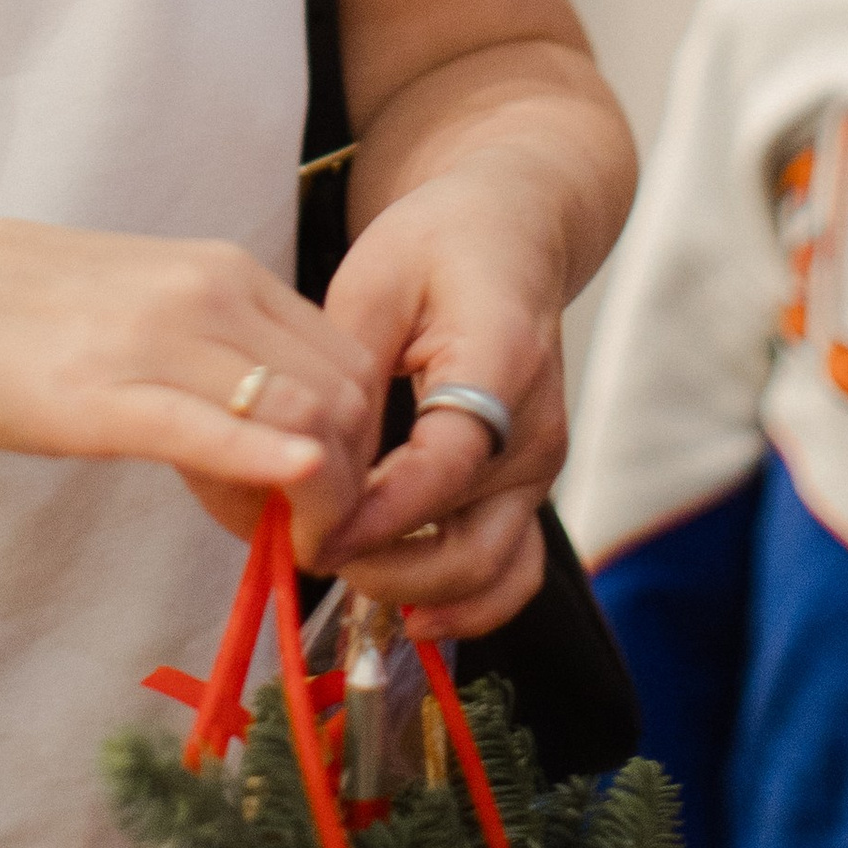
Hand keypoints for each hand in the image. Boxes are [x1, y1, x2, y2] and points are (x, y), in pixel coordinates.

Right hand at [0, 214, 380, 536]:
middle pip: (343, 395)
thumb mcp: (152, 306)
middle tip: (299, 533)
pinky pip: (210, 427)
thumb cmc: (34, 307)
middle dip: (346, 481)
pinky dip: (266, 461)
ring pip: (298, 415)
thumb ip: (222, 357)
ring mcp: (160, 340)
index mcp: (229, 273)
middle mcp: (212, 294)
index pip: (350, 361)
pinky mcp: (104, 395)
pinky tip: (284, 496)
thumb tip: (277, 435)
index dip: (358, 443)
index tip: (320, 495)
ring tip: (263, 536)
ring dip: (310, 499)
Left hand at [308, 165, 568, 634]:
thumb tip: (312, 465)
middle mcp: (534, 432)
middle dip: (383, 569)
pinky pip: (512, 570)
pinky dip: (464, 604)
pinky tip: (406, 613)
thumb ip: (348, 376)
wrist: (510, 234)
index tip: (308, 532)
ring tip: (345, 585)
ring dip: (417, 595)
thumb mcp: (375, 279)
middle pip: (469, 546)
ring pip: (493, 573)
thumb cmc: (435, 246)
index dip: (372, 516)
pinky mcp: (528, 488)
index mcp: (501, 366)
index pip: (440, 470)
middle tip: (308, 555)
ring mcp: (539, 469)